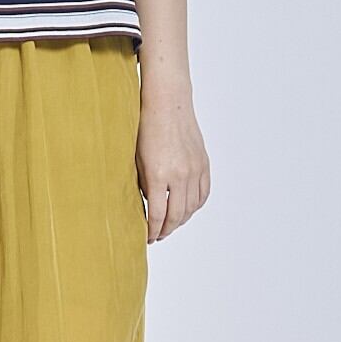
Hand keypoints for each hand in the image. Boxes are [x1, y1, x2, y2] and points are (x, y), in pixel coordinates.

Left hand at [135, 90, 209, 240]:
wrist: (167, 104)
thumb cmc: (145, 128)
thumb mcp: (136, 160)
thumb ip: (141, 185)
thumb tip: (147, 207)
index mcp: (158, 175)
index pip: (157, 215)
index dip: (152, 231)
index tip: (147, 238)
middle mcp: (179, 175)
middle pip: (176, 215)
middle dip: (166, 230)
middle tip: (158, 235)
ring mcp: (194, 169)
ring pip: (192, 207)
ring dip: (181, 220)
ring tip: (171, 225)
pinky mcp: (203, 164)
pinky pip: (203, 193)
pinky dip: (195, 206)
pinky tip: (186, 209)